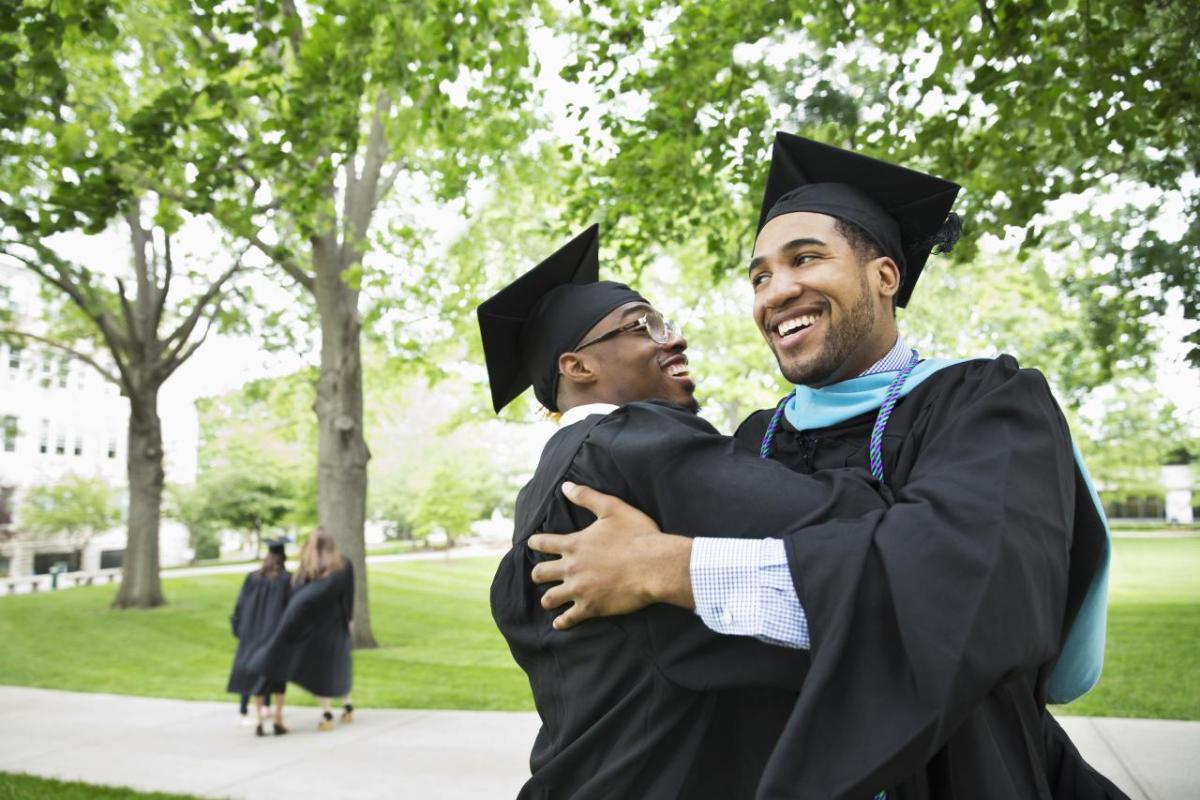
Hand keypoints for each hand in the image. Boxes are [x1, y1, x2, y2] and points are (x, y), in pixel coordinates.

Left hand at [527, 481, 693, 629]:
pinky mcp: (591, 607)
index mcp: (574, 544)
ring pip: (550, 598)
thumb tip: (565, 486)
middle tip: (539, 575)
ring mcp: (580, 590)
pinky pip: (568, 619)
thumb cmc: (637, 535)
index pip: (544, 543)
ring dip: (547, 598)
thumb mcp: (612, 508)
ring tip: (548, 600)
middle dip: (538, 574)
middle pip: (540, 573)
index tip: (532, 543)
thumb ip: (587, 497)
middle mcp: (571, 568)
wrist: (655, 566)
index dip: (535, 543)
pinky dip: (562, 622)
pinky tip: (559, 623)